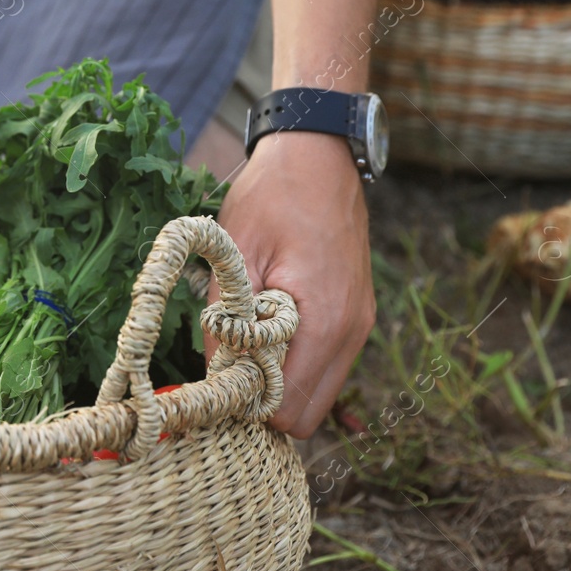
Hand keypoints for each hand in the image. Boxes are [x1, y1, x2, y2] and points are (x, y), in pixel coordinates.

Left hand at [211, 130, 373, 437]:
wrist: (318, 154)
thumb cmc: (274, 195)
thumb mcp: (236, 254)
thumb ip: (226, 321)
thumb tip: (211, 378)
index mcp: (325, 322)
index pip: (289, 409)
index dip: (248, 407)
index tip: (216, 385)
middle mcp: (351, 332)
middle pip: (307, 416)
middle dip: (264, 406)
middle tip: (225, 374)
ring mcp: (358, 324)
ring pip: (318, 392)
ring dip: (279, 384)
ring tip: (242, 346)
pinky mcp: (355, 313)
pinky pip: (325, 364)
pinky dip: (295, 363)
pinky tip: (265, 331)